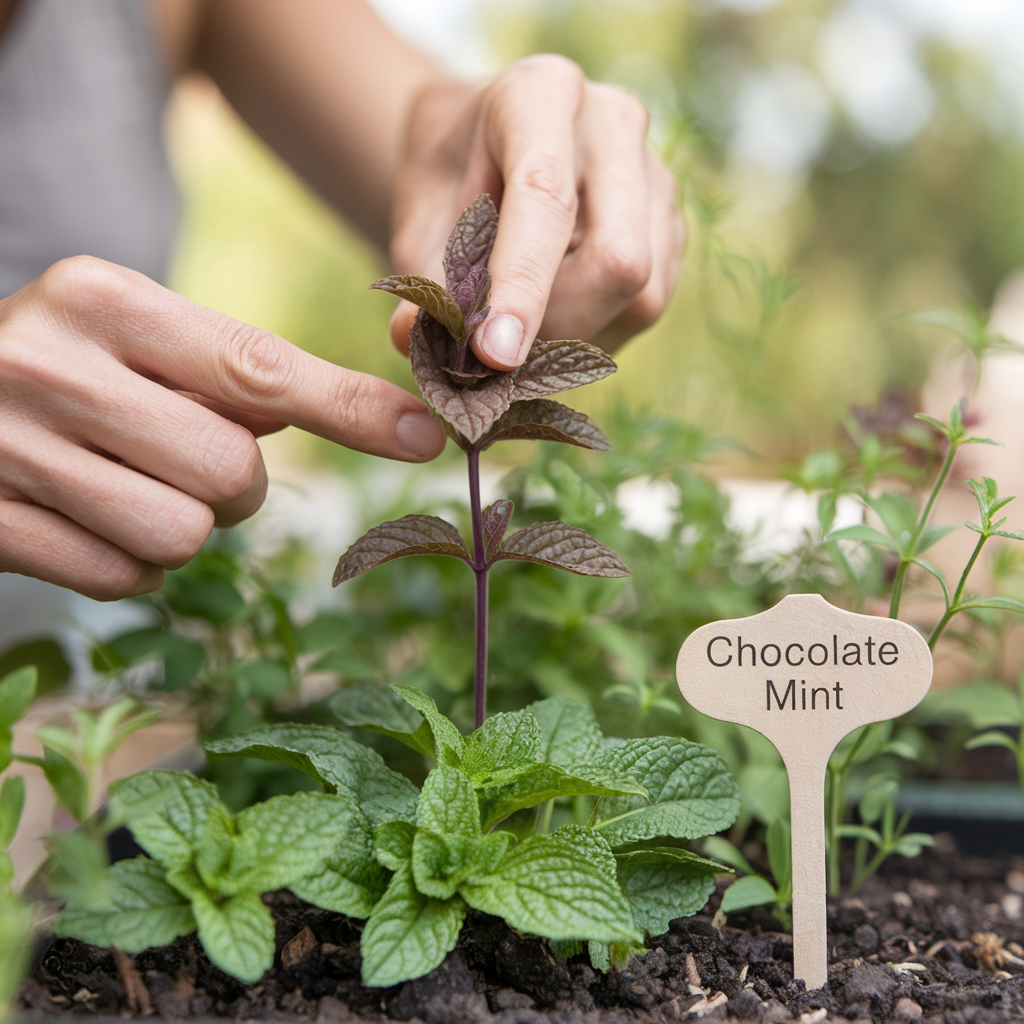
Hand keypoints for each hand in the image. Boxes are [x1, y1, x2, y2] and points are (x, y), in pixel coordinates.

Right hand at [0, 257, 445, 599]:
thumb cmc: (61, 364)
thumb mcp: (134, 335)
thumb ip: (231, 371)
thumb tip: (362, 412)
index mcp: (106, 301)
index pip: (258, 367)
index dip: (350, 409)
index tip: (424, 437)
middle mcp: (53, 365)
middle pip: (231, 472)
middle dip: (236, 485)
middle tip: (187, 459)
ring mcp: (9, 449)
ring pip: (183, 536)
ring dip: (184, 526)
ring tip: (130, 485)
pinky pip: (124, 578)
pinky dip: (131, 563)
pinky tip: (87, 517)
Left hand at [387, 54, 684, 370]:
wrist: (485, 149)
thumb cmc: (449, 180)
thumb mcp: (419, 218)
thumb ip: (421, 277)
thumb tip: (412, 338)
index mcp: (540, 95)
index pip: (544, 198)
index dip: (522, 286)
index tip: (494, 356)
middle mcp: (614, 124)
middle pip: (618, 258)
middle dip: (558, 324)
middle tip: (500, 350)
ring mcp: (655, 174)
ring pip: (643, 294)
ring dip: (578, 335)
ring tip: (525, 327)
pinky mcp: (671, 223)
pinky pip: (647, 305)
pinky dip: (597, 332)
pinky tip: (558, 314)